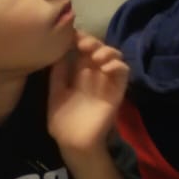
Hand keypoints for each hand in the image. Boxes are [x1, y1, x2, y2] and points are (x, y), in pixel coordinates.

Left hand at [46, 34, 130, 155]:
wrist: (73, 143)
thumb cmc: (62, 122)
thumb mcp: (55, 94)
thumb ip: (58, 75)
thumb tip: (59, 51)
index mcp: (79, 74)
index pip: (83, 50)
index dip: (80, 39)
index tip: (72, 35)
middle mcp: (94, 74)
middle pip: (98, 49)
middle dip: (92, 42)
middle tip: (83, 44)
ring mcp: (107, 81)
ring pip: (114, 56)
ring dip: (106, 51)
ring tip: (95, 56)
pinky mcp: (117, 90)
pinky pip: (123, 72)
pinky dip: (117, 65)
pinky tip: (105, 67)